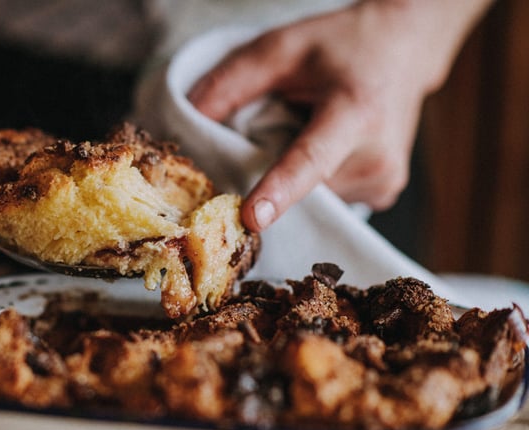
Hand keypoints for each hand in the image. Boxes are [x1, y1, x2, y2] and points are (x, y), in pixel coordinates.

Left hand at [188, 0, 491, 231]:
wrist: (406, 49)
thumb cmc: (342, 46)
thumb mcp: (283, 48)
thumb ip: (232, 82)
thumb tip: (187, 120)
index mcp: (357, 112)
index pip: (311, 159)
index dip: (278, 189)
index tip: (251, 219)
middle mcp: (379, 156)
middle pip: (301, 187)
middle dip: (271, 173)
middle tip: (273, 132)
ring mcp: (384, 181)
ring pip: (312, 200)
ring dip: (293, 179)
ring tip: (308, 134)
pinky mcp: (383, 194)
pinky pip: (328, 201)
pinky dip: (312, 184)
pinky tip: (324, 150)